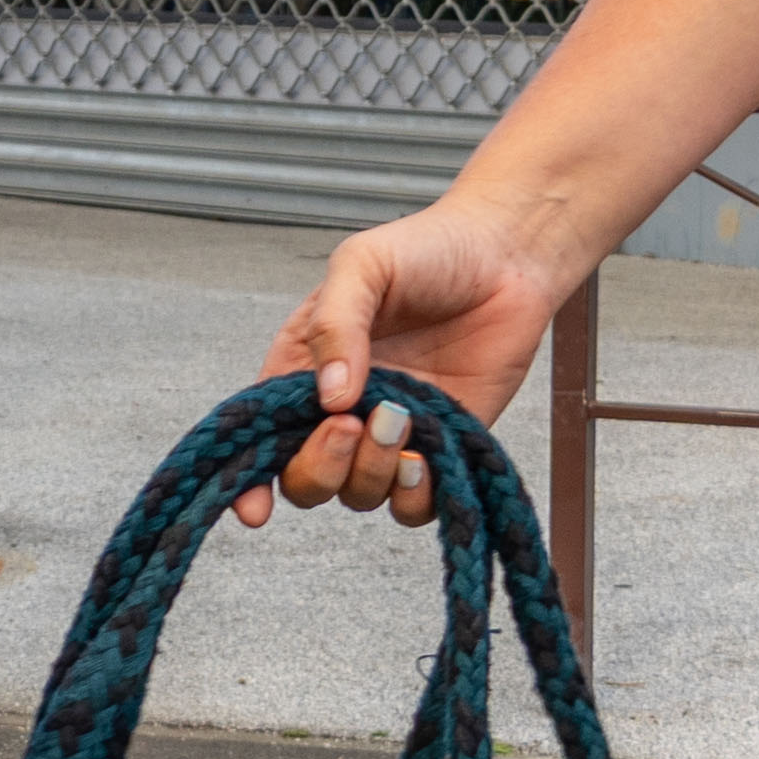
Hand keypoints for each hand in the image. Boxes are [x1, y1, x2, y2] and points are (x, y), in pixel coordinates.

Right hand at [238, 190, 586, 529]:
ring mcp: (390, 435)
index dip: (251, 478)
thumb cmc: (427, 251)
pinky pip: (415, 503)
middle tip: (349, 425)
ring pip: (359, 494)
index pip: (262, 436)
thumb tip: (329, 397)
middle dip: (319, 468)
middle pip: (305, 480)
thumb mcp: (363, 267)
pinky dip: (412, 495)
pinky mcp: (441, 448)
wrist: (506, 256)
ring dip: (371, 473)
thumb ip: (336, 325)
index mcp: (303, 368)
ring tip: (399, 420)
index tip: (255, 508)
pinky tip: (423, 458)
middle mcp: (340, 411)